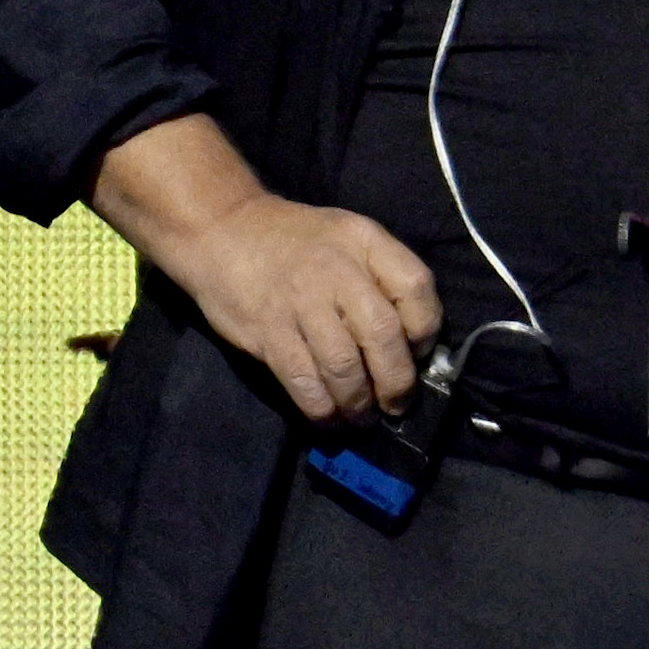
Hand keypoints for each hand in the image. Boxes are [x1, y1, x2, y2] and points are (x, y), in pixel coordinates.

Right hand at [91, 116, 441, 420]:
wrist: (222, 229)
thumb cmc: (297, 240)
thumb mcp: (349, 235)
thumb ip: (381, 275)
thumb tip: (413, 341)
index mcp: (365, 242)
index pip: (415, 286)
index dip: (426, 328)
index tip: (419, 353)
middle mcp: (337, 270)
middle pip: (382, 335)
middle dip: (397, 381)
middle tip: (397, 404)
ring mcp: (300, 302)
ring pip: (343, 366)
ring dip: (358, 402)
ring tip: (363, 417)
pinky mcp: (267, 332)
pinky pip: (303, 379)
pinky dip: (321, 408)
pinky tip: (329, 418)